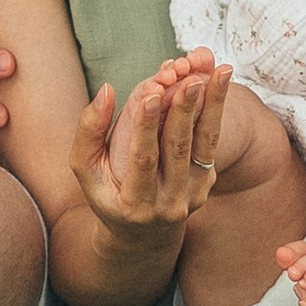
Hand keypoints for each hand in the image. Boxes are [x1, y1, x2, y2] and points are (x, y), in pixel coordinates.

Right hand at [69, 51, 233, 254]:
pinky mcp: (207, 182)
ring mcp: (192, 195)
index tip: (151, 92)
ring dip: (211, 104)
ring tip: (217, 72)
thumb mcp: (86, 168)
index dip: (145, 126)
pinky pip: (211, 142)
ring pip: (202, 143)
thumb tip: (106, 90)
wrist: (142, 233)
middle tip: (190, 77)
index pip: (142, 160)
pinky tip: (219, 82)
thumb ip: (88, 131)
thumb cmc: (107, 192)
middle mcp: (168, 204)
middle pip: (177, 149)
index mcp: (133, 204)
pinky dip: (215, 109)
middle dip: (183, 109)